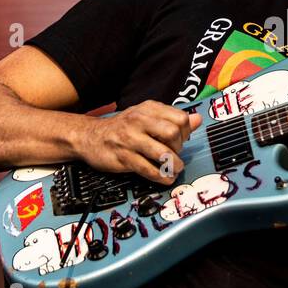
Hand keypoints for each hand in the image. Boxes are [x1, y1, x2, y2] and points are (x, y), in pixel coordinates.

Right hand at [74, 100, 201, 183]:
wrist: (90, 137)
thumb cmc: (123, 128)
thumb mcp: (147, 117)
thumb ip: (172, 119)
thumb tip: (197, 119)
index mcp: (148, 109)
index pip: (180, 118)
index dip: (185, 132)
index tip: (181, 140)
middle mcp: (139, 121)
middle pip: (173, 133)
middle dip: (179, 148)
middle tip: (175, 155)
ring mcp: (130, 139)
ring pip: (162, 153)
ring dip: (174, 165)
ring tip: (174, 169)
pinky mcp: (123, 157)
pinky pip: (147, 169)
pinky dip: (160, 176)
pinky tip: (165, 178)